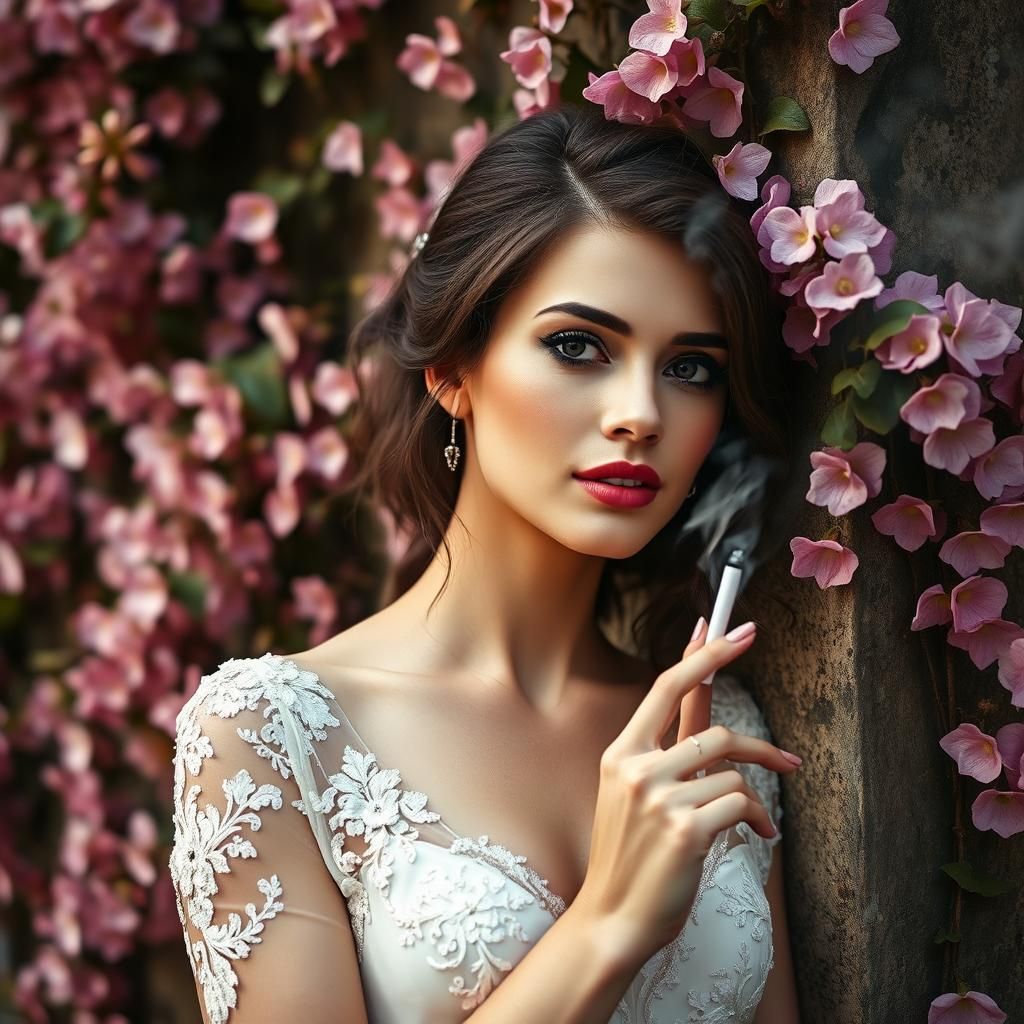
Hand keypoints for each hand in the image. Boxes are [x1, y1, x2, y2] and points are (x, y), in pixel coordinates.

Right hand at [573, 621, 799, 965]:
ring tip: (760, 821)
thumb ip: (667, 752)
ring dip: (757, 796)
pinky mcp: (687, 829)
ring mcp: (659, 797)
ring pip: (732, 771)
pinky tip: (758, 837)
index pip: (665, 688)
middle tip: (791, 760)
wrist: (612, 918)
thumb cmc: (629, 856)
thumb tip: (697, 708)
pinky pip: (742, 804)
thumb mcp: (635, 795)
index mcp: (620, 753)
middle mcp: (636, 767)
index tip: (731, 626)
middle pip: (714, 731)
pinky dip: (759, 820)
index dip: (704, 655)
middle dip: (760, 747)